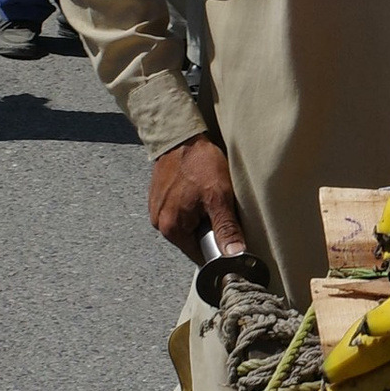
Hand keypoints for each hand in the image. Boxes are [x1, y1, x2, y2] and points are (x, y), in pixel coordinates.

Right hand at [150, 137, 245, 260]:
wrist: (181, 136)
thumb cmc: (198, 163)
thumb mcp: (219, 197)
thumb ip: (226, 229)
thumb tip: (234, 254)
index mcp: (172, 228)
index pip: (199, 254)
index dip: (216, 246)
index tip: (224, 231)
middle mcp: (159, 222)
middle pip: (192, 239)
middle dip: (207, 229)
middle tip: (216, 207)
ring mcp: (156, 209)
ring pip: (186, 224)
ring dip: (199, 216)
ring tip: (205, 196)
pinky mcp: (158, 197)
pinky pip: (178, 210)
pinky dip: (189, 205)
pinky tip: (196, 190)